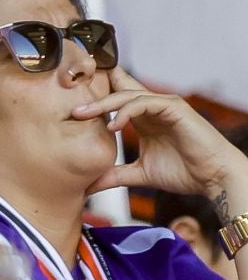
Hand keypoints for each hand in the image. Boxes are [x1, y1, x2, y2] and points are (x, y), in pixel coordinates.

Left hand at [74, 67, 247, 205]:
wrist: (212, 178)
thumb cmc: (183, 173)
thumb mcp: (139, 174)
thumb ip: (114, 175)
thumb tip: (86, 187)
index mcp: (141, 118)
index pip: (114, 100)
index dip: (93, 99)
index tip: (68, 108)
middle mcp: (151, 108)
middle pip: (116, 92)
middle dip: (91, 97)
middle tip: (68, 109)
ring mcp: (163, 105)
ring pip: (127, 95)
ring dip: (103, 104)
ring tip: (82, 115)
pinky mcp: (175, 108)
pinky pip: (145, 102)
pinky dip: (126, 112)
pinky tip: (113, 126)